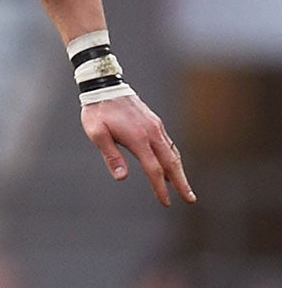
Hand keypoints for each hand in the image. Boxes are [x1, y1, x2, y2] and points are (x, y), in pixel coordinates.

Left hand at [81, 93, 195, 206]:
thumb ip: (111, 155)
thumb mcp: (97, 134)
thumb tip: (122, 177)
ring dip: (179, 171)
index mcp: (138, 139)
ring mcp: (156, 127)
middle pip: (171, 163)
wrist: (105, 85)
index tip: (166, 202)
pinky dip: (173, 157)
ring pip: (172, 153)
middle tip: (190, 199)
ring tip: (184, 187)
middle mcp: (152, 133)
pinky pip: (168, 144)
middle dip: (181, 183)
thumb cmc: (97, 111)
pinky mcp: (155, 122)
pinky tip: (173, 165)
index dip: (160, 188)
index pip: (154, 169)